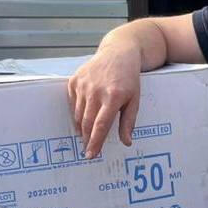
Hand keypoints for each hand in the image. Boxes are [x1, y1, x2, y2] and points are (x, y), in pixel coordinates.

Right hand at [67, 41, 141, 157]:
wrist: (118, 53)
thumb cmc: (129, 79)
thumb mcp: (134, 100)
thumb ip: (128, 122)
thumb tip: (126, 142)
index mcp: (113, 97)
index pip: (100, 125)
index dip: (95, 142)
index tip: (91, 155)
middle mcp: (96, 91)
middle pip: (87, 123)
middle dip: (87, 139)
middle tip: (88, 150)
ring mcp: (83, 85)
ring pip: (78, 115)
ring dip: (82, 127)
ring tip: (86, 135)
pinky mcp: (74, 80)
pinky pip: (72, 103)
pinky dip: (77, 112)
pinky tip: (84, 115)